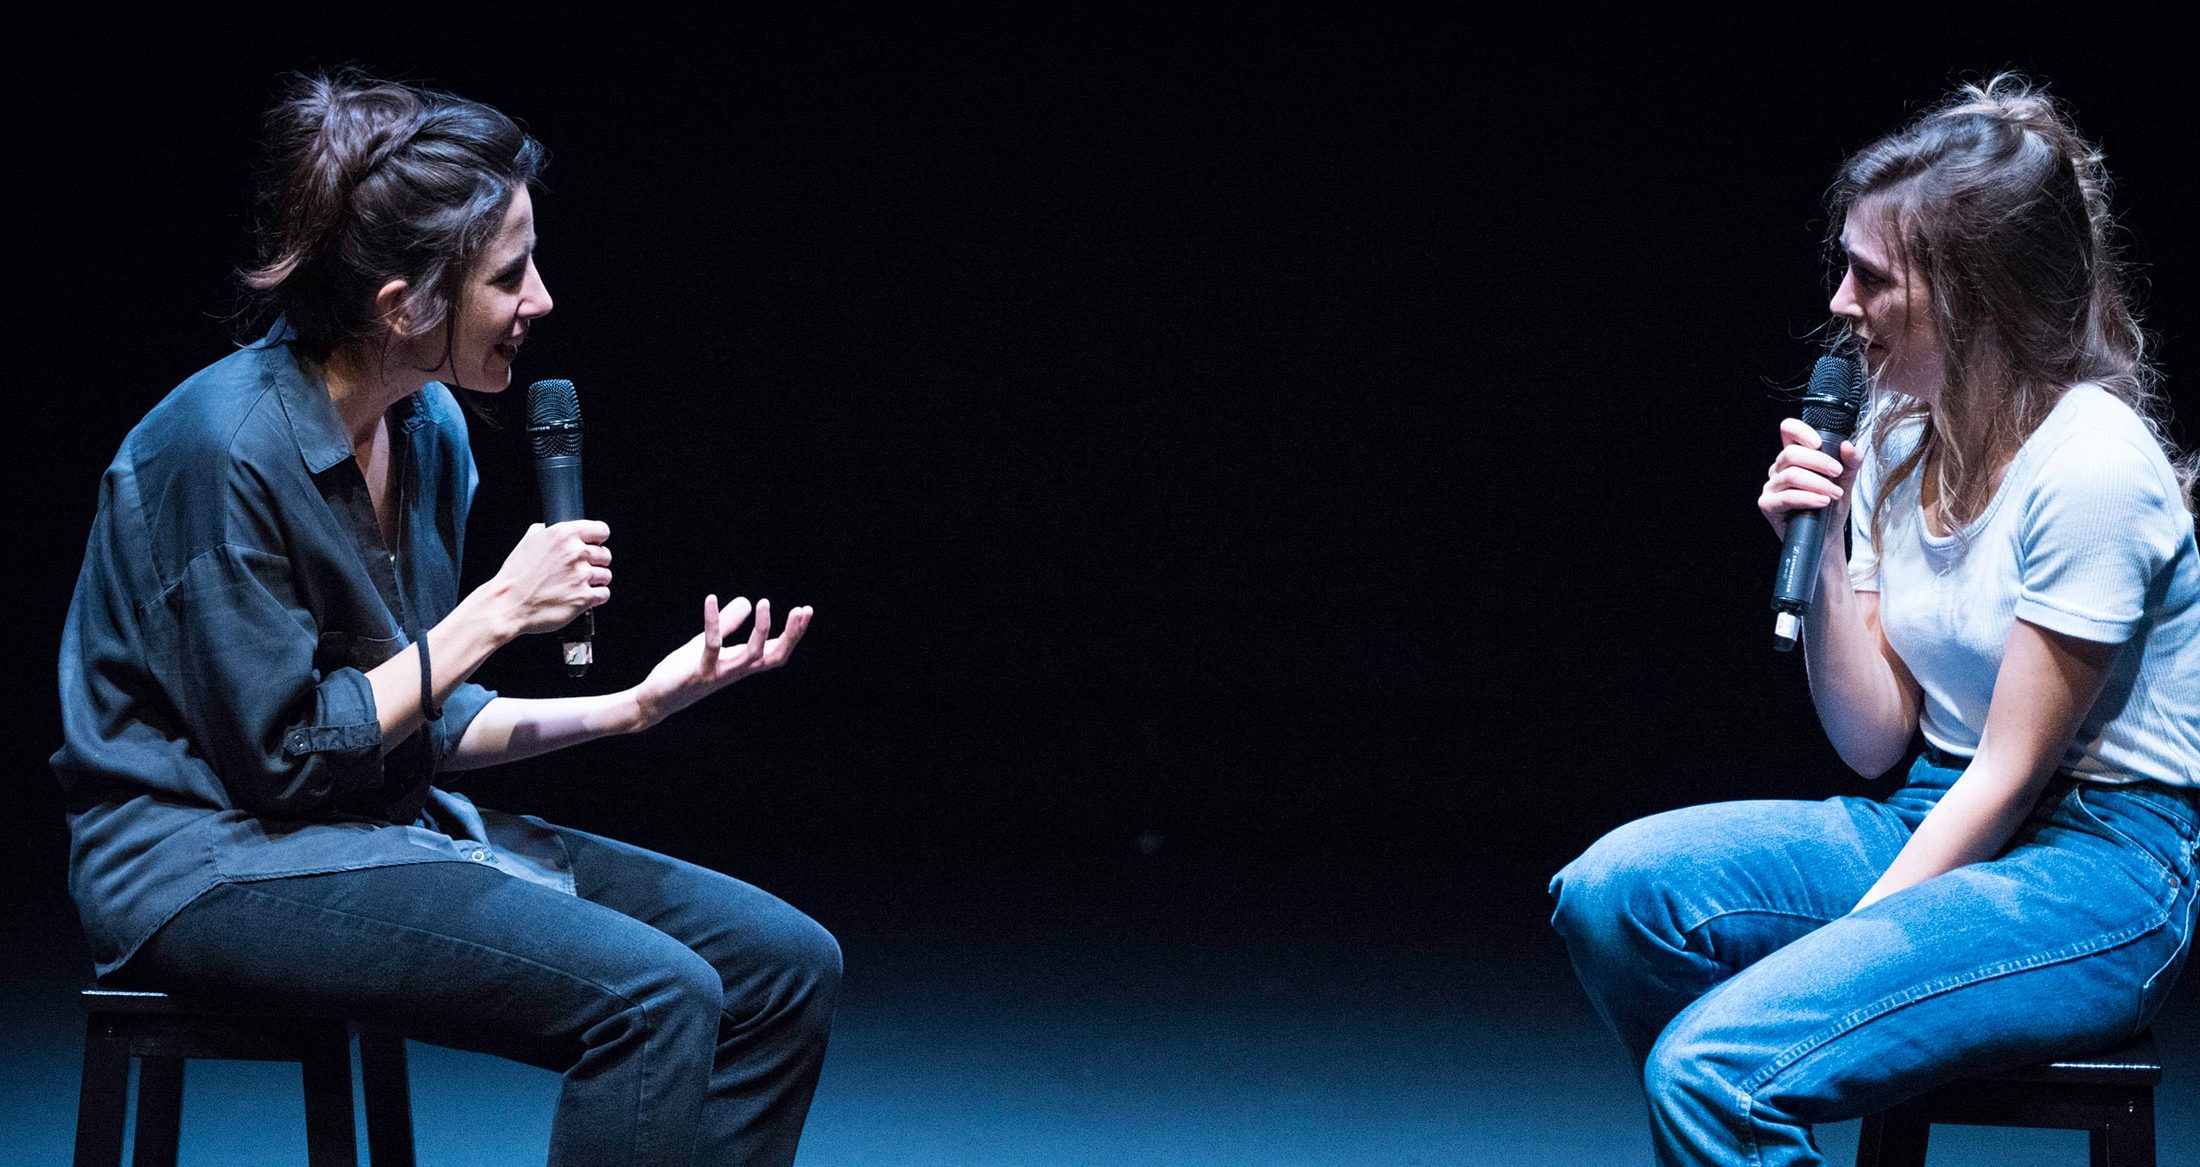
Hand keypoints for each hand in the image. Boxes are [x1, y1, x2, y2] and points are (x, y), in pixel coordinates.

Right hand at [488, 520, 612, 635]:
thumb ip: (543, 531)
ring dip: (596, 580)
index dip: (598, 539)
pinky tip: (582, 596)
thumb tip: (547, 528)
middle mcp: (575, 552)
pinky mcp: (584, 597)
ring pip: (606, 575)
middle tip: (581, 569)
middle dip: (596, 562)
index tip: (595, 545)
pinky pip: (604, 594)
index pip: (601, 530)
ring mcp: (581, 575)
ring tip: (578, 585)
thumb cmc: (514, 576)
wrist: (508, 605)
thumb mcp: (526, 543)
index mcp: (563, 534)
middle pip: (606, 554)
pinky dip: (596, 597)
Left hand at [633, 595, 813, 728]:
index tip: (806, 610)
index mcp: (741, 664)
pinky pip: (712, 645)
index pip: (776, 651)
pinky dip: (713, 621)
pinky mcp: (700, 672)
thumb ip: (727, 624)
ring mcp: (720, 673)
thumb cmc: (683, 671)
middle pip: (774, 656)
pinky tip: (710, 599)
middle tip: (802, 610)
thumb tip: (747, 601)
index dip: (794, 633)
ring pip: (752, 655)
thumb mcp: (706, 642)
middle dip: (791, 635)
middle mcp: (736, 671)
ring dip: (762, 629)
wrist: (656, 698)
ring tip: (763, 602)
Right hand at [1758, 418, 1861, 539]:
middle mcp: (1779, 469)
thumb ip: (1850, 462)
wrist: (1828, 537)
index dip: (1800, 431)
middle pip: (1791, 454)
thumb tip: (1848, 446)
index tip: (1819, 443)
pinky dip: (1807, 498)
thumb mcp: (1845, 481)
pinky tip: (1822, 501)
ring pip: (1790, 475)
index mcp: (1794, 457)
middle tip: (1837, 473)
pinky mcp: (1768, 505)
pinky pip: (1786, 497)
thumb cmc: (1831, 508)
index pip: (1788, 431)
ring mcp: (1771, 487)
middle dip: (1818, 462)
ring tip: (1834, 493)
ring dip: (1817, 483)